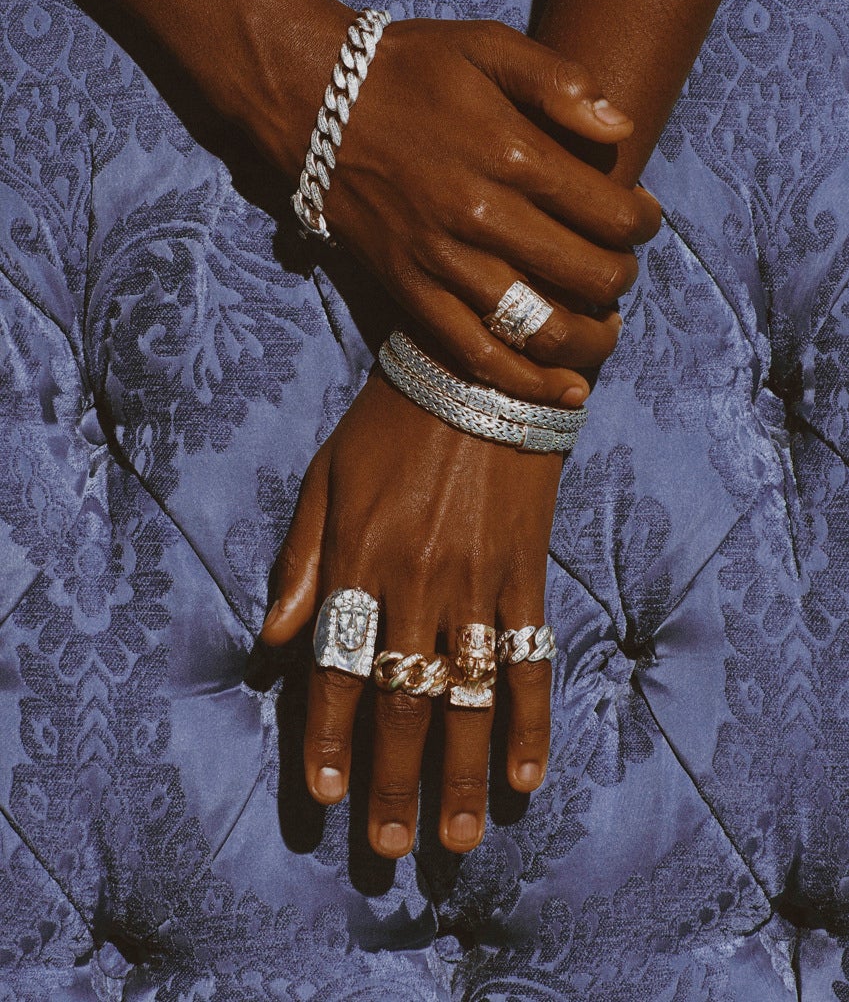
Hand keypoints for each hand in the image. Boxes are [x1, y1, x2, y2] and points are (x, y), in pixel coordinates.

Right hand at [251, 14, 660, 404]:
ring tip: (606, 332)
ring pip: (539, 327)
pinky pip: (477, 354)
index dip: (642, 223)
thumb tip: (621, 127)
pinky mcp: (412, 294)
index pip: (608, 211)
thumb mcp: (487, 45)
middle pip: (584, 274)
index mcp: (511, 154)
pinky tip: (565, 391)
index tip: (642, 219)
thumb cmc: (410, 72)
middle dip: (621, 278)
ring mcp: (443, 263)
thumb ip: (559, 81)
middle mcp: (482, 217)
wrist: (316, 107)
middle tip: (622, 269)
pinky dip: (526, 381)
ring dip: (590, 340)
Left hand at [260, 373, 560, 856]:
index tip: (323, 797)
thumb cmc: (391, 423)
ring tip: (457, 837)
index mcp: (360, 559)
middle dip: (392, 778)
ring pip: (469, 694)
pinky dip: (532, 717)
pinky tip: (527, 774)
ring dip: (463, 771)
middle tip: (389, 845)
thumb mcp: (327, 478)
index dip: (328, 738)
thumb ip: (301, 561)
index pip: (338, 667)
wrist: (478, 368)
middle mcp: (417, 582)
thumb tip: (274, 642)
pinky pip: (532, 654)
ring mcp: (477, 580)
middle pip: (402, 698)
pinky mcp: (526, 569)